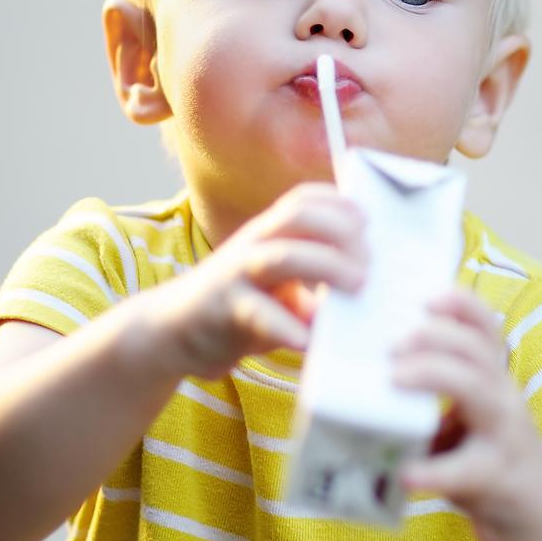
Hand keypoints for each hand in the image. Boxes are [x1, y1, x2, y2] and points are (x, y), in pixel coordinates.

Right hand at [151, 183, 365, 377]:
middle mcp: (252, 244)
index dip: (339, 203)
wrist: (170, 332)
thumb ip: (314, 281)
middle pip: (298, 216)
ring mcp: (236, 275)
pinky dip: (287, 326)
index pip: (303, 200)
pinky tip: (309, 340)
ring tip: (359, 286)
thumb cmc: (238, 307)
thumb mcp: (279, 285)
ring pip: (282, 256)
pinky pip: (259, 313)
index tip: (371, 221)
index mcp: (267, 233)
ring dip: (326, 266)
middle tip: (370, 264)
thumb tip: (368, 287)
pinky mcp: (225, 311)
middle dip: (340, 231)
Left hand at [394, 290, 541, 540]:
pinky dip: (431, 470)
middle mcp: (503, 399)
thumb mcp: (472, 423)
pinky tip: (405, 472)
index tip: (426, 297)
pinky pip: (463, 470)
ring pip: (476, 389)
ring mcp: (504, 437)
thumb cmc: (498, 464)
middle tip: (390, 344)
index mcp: (495, 381)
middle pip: (475, 348)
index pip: (484, 328)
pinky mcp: (498, 479)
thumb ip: (437, 402)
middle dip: (432, 336)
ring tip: (393, 379)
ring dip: (432, 375)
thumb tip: (367, 381)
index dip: (460, 305)